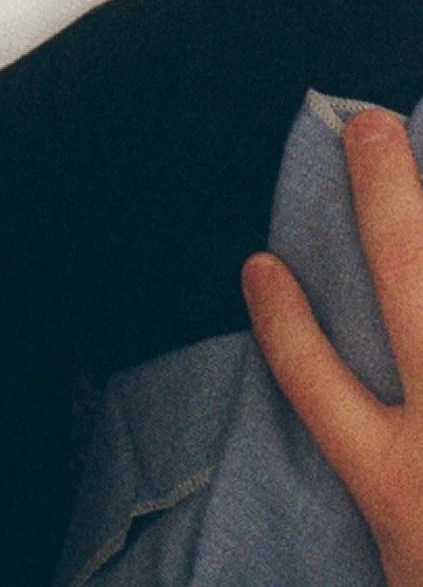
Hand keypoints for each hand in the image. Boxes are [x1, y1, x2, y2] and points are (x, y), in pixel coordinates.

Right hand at [246, 107, 422, 586]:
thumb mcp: (408, 548)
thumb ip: (400, 500)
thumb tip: (387, 444)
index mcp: (397, 486)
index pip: (315, 381)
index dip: (284, 322)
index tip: (262, 267)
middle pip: (407, 282)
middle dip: (385, 197)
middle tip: (368, 126)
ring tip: (417, 144)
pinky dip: (349, 314)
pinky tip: (418, 241)